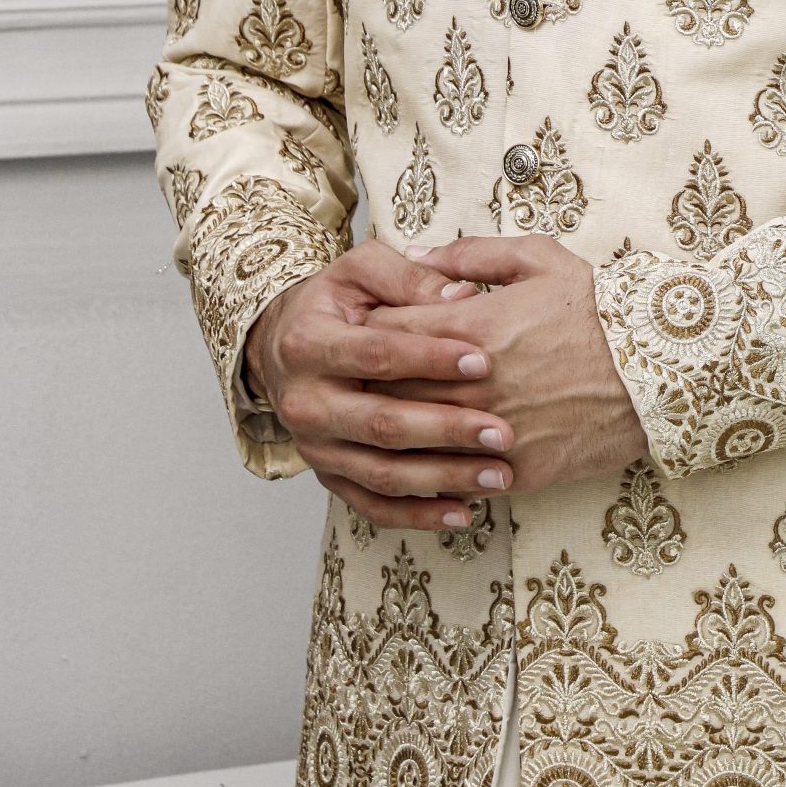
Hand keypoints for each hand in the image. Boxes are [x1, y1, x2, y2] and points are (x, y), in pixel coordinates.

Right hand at [243, 240, 515, 532]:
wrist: (283, 346)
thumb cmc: (336, 303)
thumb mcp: (361, 270)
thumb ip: (410, 278)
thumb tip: (463, 296)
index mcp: (309, 344)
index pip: (376, 355)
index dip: (430, 358)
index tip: (484, 360)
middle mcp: (305, 402)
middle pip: (381, 423)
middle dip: (446, 429)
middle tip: (502, 431)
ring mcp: (316, 447)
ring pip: (382, 472)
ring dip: (443, 478)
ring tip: (499, 474)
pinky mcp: (329, 476)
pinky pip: (373, 505)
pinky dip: (418, 515)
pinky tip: (465, 512)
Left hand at [367, 233, 649, 493]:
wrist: (662, 367)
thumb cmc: (600, 309)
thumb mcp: (539, 260)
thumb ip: (470, 255)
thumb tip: (417, 254)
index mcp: (467, 327)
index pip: (381, 332)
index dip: (368, 331)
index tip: (371, 333)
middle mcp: (470, 383)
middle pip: (384, 390)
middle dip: (371, 383)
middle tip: (368, 380)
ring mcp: (490, 430)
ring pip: (412, 440)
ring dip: (397, 431)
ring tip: (392, 421)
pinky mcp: (515, 469)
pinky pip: (456, 477)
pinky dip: (439, 469)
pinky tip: (435, 459)